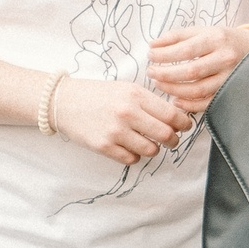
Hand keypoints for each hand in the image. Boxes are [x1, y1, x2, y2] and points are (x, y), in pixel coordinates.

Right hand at [53, 79, 193, 165]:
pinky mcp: (103, 146)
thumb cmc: (99, 95)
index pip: (172, 114)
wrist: (63, 101)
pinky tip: (130, 147)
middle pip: (166, 134)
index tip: (185, 126)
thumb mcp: (127, 89)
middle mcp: (127, 113)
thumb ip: (150, 101)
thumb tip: (177, 116)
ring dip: (154, 149)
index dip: (184, 123)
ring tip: (148, 143)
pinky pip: (131, 159)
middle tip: (172, 140)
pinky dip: (135, 156)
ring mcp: (115, 131)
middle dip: (174, 140)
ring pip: (151, 150)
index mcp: (136, 95)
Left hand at [147, 24, 248, 113]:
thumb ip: (177, 36)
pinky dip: (189, 104)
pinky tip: (175, 100)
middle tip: (151, 72)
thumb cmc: (222, 39)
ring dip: (174, 89)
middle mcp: (225, 58)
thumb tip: (153, 44)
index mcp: (216, 39)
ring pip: (197, 90)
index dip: (164, 55)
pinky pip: (207, 102)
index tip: (150, 56)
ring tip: (159, 84)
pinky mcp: (230, 91)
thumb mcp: (203, 30)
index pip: (185, 50)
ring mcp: (229, 77)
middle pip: (190, 72)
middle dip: (166, 74)